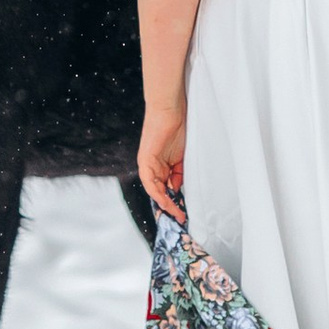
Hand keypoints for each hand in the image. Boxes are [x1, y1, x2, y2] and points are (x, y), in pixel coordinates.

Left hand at [138, 108, 186, 223]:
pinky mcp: (145, 160)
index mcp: (160, 166)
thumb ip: (178, 173)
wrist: (170, 110)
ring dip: (164, 204)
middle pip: (159, 193)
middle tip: (180, 219)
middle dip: (170, 207)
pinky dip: (156, 193)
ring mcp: (147, 164)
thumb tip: (176, 189)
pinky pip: (150, 182)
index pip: (165, 189)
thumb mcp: (181, 157)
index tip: (182, 213)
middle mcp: (152, 167)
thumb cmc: (177, 129)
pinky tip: (165, 201)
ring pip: (154, 191)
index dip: (173, 202)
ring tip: (176, 214)